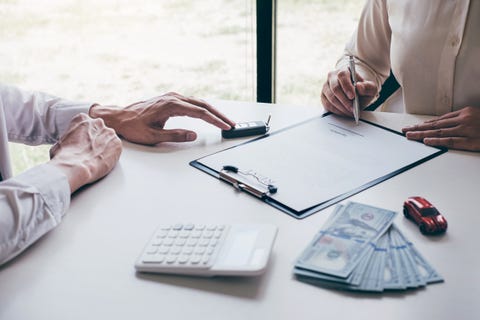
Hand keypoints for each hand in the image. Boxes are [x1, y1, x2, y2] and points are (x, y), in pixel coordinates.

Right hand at [49, 113, 122, 191]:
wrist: (75, 168)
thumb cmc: (64, 157)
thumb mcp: (60, 141)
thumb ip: (70, 138)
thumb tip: (69, 144)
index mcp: (82, 118)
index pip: (87, 124)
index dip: (85, 135)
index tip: (83, 143)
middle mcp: (97, 122)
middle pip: (99, 130)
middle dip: (97, 139)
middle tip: (91, 151)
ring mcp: (109, 133)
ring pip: (108, 139)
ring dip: (104, 147)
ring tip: (96, 158)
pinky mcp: (117, 144)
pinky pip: (116, 148)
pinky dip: (111, 154)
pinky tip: (103, 161)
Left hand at [89, 92, 235, 144]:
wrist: (119, 117)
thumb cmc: (133, 127)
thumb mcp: (153, 136)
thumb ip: (175, 135)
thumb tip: (194, 134)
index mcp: (170, 105)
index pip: (200, 112)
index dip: (215, 120)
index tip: (226, 127)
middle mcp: (173, 98)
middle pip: (203, 105)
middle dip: (219, 115)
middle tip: (231, 124)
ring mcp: (172, 97)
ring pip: (199, 102)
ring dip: (213, 111)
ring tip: (224, 121)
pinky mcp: (170, 99)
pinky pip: (192, 102)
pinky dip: (204, 108)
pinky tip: (209, 114)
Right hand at [321, 68, 376, 116]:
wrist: (356, 95)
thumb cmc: (362, 90)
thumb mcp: (370, 88)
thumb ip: (368, 87)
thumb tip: (359, 86)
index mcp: (344, 71)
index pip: (342, 76)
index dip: (347, 86)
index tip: (353, 96)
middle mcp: (332, 77)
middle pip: (335, 88)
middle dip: (344, 100)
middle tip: (352, 108)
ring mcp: (326, 87)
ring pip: (330, 98)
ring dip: (341, 107)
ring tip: (350, 112)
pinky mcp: (323, 97)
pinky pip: (327, 105)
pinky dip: (336, 111)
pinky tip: (344, 113)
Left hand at [402, 106, 479, 151]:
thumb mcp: (476, 116)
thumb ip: (463, 119)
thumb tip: (447, 124)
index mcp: (464, 113)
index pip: (439, 120)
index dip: (425, 124)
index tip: (413, 127)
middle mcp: (463, 120)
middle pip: (435, 125)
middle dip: (418, 128)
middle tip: (404, 131)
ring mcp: (466, 130)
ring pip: (439, 132)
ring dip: (422, 134)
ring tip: (409, 136)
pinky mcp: (471, 141)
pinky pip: (451, 141)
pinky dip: (437, 141)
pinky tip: (426, 141)